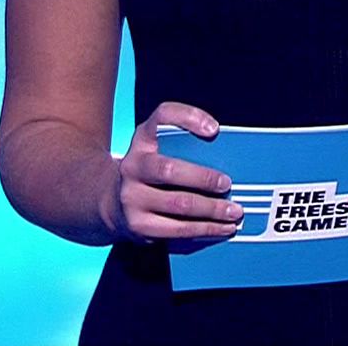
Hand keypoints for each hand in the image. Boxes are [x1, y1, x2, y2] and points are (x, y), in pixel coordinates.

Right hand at [103, 101, 246, 244]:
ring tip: (234, 211)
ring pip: (179, 204)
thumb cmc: (150, 170)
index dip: (189, 118)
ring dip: (212, 209)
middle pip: (169, 170)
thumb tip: (224, 150)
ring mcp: (132, 197)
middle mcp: (133, 166)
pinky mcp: (139, 225)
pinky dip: (206, 229)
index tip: (214, 130)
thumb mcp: (157, 146)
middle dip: (204, 178)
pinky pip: (178, 229)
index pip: (163, 117)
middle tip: (227, 184)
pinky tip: (222, 227)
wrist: (113, 203)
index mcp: (143, 139)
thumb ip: (184, 141)